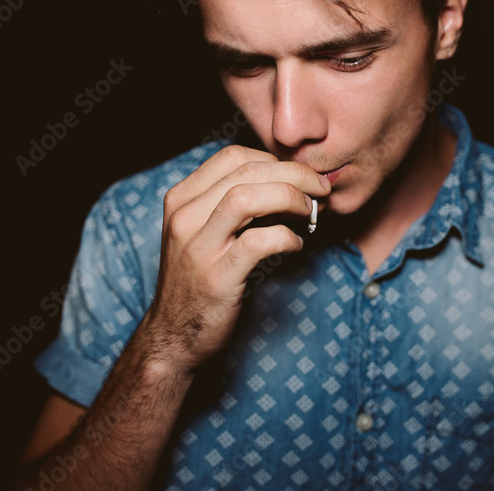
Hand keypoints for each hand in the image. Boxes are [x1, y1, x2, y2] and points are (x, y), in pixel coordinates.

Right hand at [144, 145, 330, 375]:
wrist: (173, 336)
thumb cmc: (197, 280)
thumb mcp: (200, 232)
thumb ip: (229, 204)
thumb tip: (286, 180)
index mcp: (181, 199)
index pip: (233, 156)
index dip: (274, 159)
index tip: (299, 175)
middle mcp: (184, 217)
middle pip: (246, 171)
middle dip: (294, 174)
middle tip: (321, 188)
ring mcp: (197, 247)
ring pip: (247, 197)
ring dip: (290, 198)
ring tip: (310, 211)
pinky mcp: (216, 277)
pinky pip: (258, 242)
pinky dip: (286, 237)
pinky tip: (296, 244)